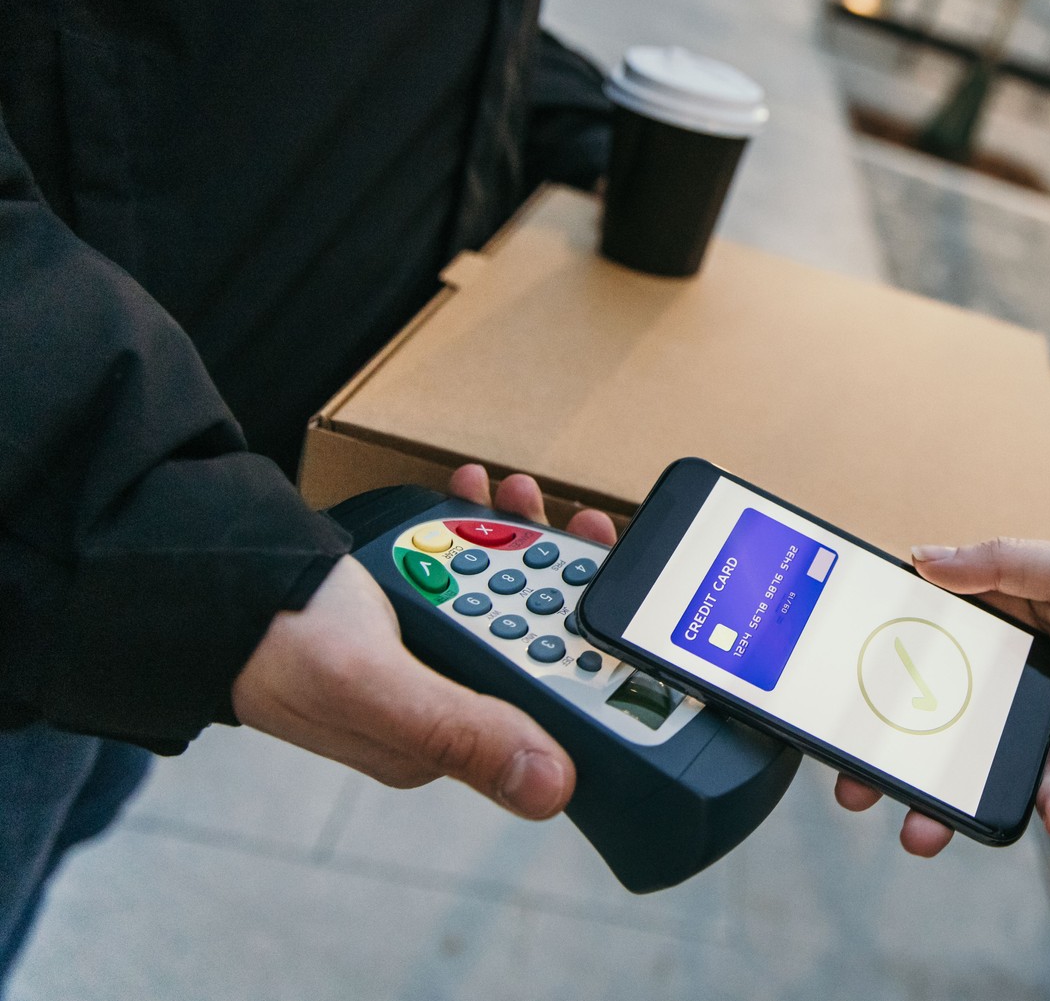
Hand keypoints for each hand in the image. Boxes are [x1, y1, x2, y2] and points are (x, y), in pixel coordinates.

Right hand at [231, 468, 615, 818]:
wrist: (203, 582)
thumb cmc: (276, 639)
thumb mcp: (374, 685)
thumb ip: (459, 731)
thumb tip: (551, 790)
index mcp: (441, 743)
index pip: (549, 704)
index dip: (594, 644)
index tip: (614, 582)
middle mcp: (441, 703)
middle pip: (537, 640)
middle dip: (561, 575)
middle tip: (572, 516)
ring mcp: (424, 656)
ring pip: (504, 597)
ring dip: (520, 541)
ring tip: (517, 492)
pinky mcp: (406, 617)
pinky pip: (463, 574)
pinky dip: (475, 531)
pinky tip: (473, 492)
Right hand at [834, 538, 1049, 856]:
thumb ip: (1001, 563)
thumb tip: (921, 558)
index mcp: (998, 607)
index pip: (921, 633)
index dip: (875, 661)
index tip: (832, 693)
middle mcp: (1007, 662)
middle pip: (931, 710)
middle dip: (890, 754)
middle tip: (852, 787)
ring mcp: (1037, 709)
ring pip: (974, 758)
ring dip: (947, 798)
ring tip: (921, 832)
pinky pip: (1044, 784)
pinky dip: (1043, 805)